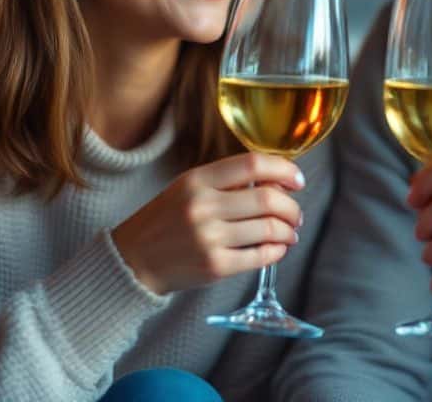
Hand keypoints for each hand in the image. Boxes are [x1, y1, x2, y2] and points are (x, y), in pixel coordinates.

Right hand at [112, 153, 304, 294]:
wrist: (133, 260)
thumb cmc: (166, 220)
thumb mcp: (188, 188)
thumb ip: (227, 182)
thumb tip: (277, 182)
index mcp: (197, 180)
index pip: (252, 165)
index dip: (283, 170)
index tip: (297, 180)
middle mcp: (203, 206)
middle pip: (268, 199)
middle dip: (292, 207)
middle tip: (296, 214)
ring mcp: (209, 238)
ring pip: (269, 229)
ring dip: (288, 231)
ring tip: (289, 233)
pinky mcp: (215, 266)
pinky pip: (260, 256)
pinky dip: (277, 251)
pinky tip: (277, 248)